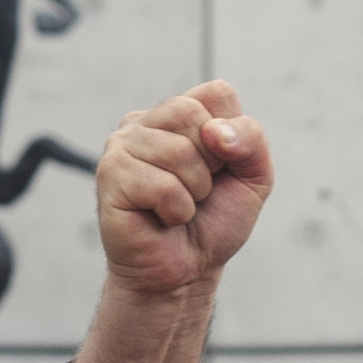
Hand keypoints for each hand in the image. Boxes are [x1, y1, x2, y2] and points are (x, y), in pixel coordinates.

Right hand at [95, 81, 271, 303]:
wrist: (187, 269)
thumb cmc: (214, 220)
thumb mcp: (253, 177)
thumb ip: (251, 140)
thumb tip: (214, 131)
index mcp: (177, 115)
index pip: (216, 93)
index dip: (232, 135)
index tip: (222, 167)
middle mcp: (144, 122)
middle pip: (193, 114)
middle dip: (212, 164)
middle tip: (198, 191)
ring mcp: (121, 146)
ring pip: (179, 152)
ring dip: (194, 192)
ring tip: (179, 207)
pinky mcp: (109, 175)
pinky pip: (163, 185)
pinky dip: (176, 211)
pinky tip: (162, 219)